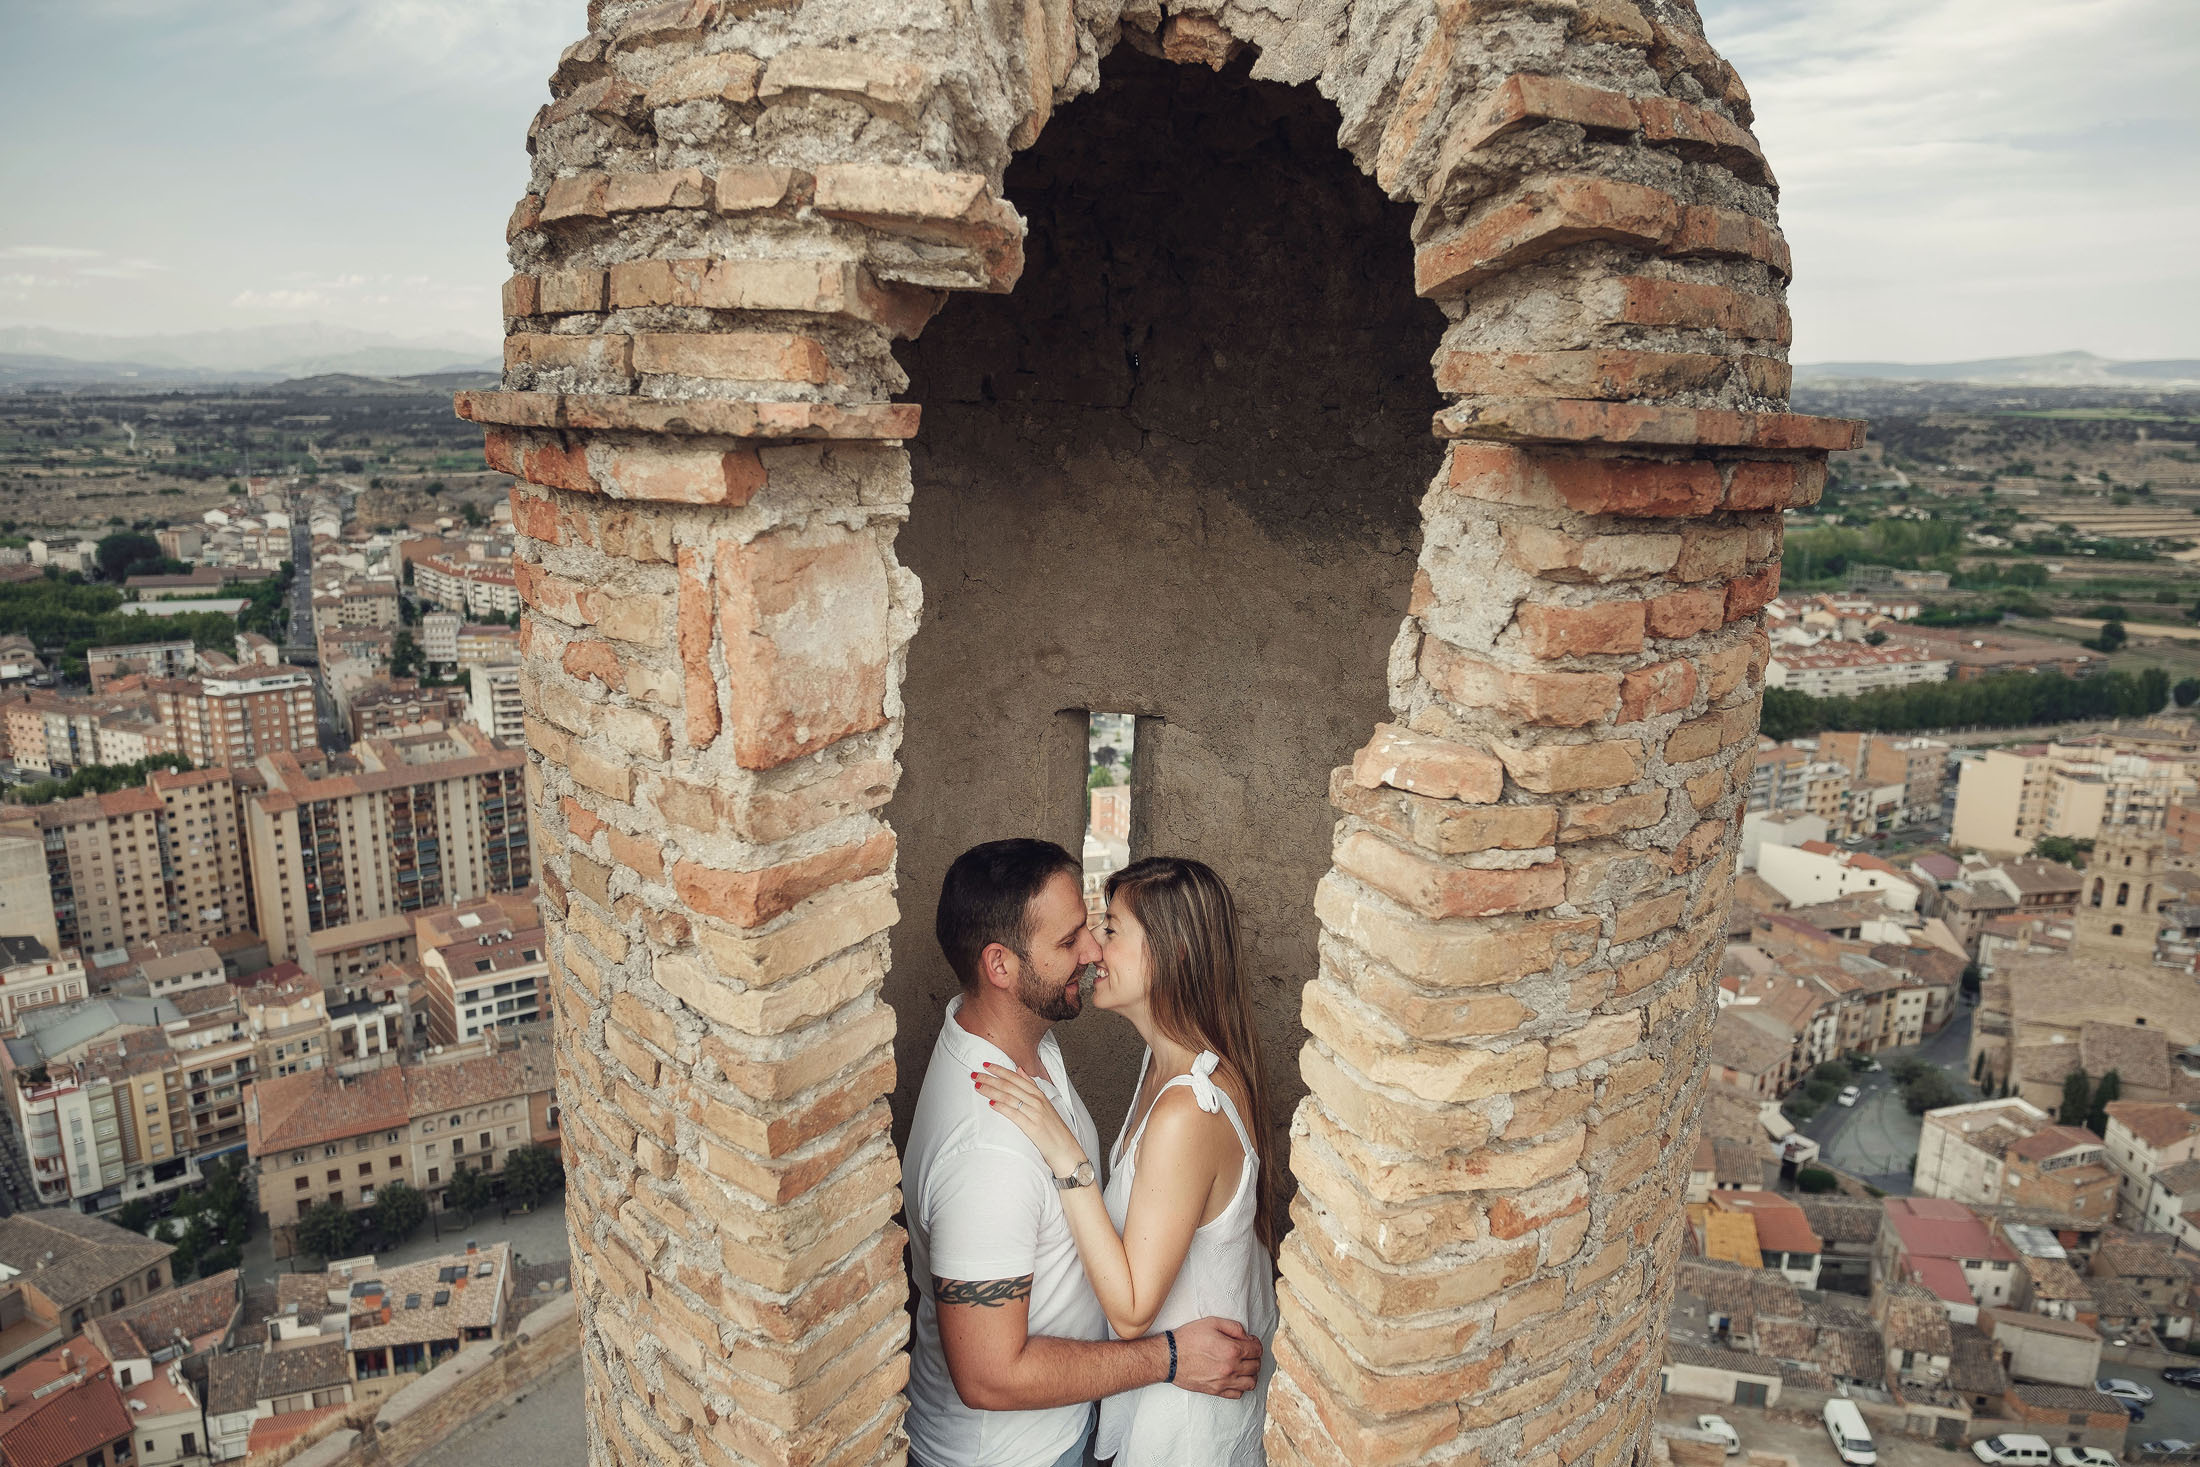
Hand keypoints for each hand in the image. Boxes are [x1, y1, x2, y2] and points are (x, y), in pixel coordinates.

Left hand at [973, 1063, 1087, 1176]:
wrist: (1065, 1149)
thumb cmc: (1053, 1128)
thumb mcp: (1045, 1103)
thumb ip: (1031, 1086)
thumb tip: (1019, 1069)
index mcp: (1039, 1094)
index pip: (1015, 1077)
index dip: (999, 1070)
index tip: (985, 1064)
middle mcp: (1037, 1101)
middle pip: (1009, 1085)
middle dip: (990, 1078)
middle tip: (974, 1074)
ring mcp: (1035, 1113)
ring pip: (1009, 1097)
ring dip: (991, 1090)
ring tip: (978, 1087)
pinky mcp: (1032, 1126)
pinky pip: (1014, 1114)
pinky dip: (1002, 1107)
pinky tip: (991, 1104)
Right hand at [1168, 1317, 1261, 1397]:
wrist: (1169, 1357)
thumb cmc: (1188, 1338)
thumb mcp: (1211, 1323)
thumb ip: (1233, 1327)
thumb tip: (1246, 1336)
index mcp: (1232, 1350)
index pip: (1257, 1350)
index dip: (1256, 1343)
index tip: (1250, 1341)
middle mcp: (1231, 1368)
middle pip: (1256, 1366)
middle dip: (1255, 1357)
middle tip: (1247, 1352)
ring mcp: (1224, 1382)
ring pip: (1251, 1382)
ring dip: (1251, 1373)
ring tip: (1244, 1366)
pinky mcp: (1216, 1391)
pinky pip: (1238, 1394)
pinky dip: (1241, 1386)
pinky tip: (1235, 1377)